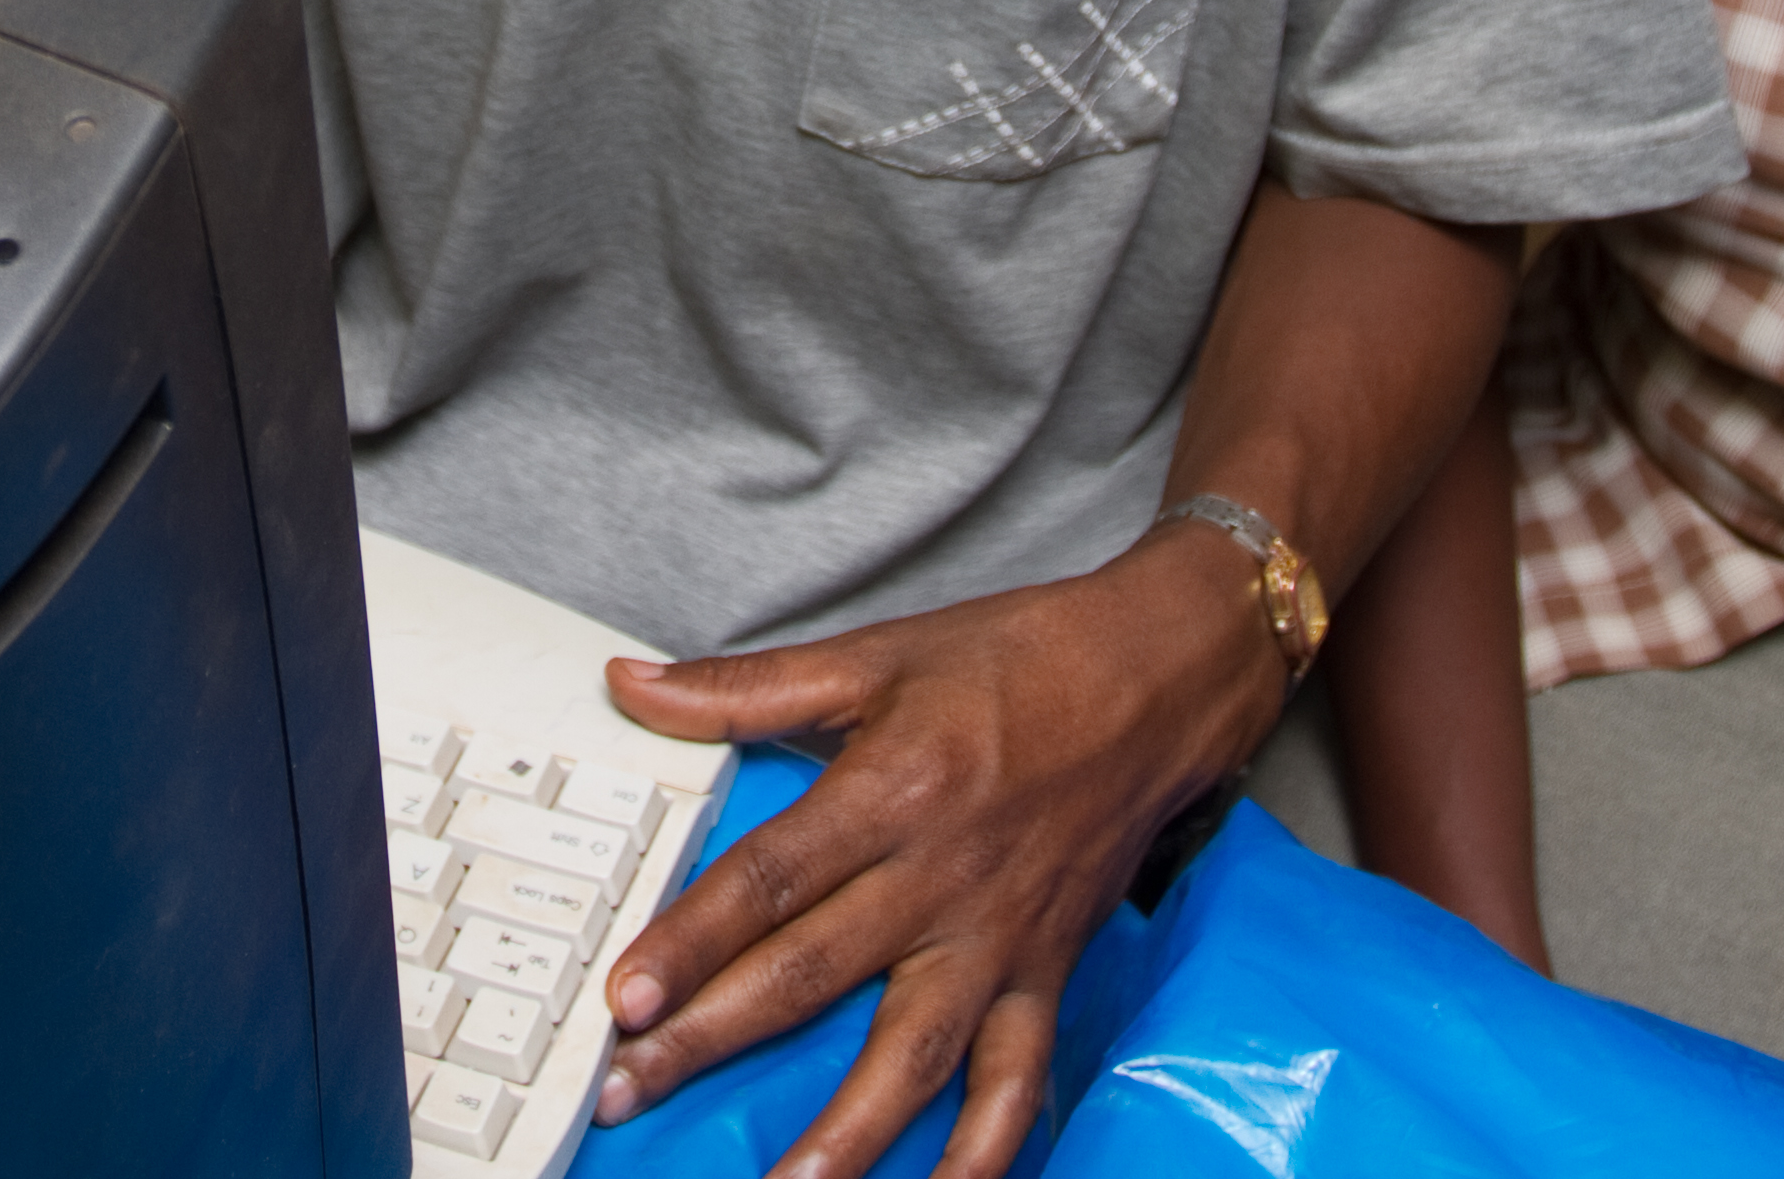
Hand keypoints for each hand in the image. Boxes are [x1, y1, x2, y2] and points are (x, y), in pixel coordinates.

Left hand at [589, 526, 1285, 1178]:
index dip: (691, 941)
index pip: (769, 881)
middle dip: (712, 1040)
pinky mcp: (1047, 974)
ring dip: (842, 1134)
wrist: (1158, 677)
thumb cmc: (1016, 660)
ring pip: (910, 1054)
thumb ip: (746, 688)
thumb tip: (630, 686)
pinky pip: (1016, 1081)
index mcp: (889, 791)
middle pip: (810, 974)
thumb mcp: (874, 655)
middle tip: (627, 1090)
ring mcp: (997, 939)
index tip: (624, 997)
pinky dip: (983, 1153)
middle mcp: (940, 878)